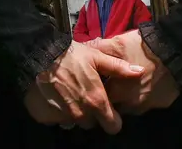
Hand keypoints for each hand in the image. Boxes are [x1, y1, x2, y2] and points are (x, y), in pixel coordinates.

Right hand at [23, 41, 144, 131]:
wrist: (41, 56)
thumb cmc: (73, 56)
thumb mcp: (98, 57)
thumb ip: (119, 68)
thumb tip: (140, 72)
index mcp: (97, 101)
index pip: (113, 126)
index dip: (114, 119)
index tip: (111, 108)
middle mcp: (82, 113)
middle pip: (94, 123)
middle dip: (95, 114)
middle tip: (91, 96)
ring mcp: (65, 116)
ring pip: (79, 122)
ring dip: (80, 112)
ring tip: (76, 94)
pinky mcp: (51, 115)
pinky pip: (62, 119)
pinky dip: (64, 111)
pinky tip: (63, 96)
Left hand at [91, 31, 179, 113]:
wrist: (176, 51)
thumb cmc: (143, 48)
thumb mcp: (117, 43)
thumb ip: (99, 49)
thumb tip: (84, 49)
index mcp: (116, 91)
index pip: (100, 100)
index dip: (98, 92)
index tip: (100, 83)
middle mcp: (129, 104)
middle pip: (116, 106)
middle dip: (115, 97)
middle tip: (118, 83)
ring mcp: (147, 107)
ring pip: (133, 107)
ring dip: (130, 98)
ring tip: (133, 83)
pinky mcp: (162, 105)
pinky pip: (149, 104)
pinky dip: (146, 96)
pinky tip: (148, 84)